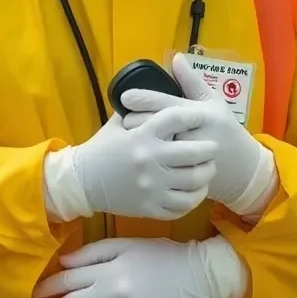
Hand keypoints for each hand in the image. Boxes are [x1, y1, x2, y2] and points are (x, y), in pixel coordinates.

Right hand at [44, 109, 216, 220]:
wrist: (83, 181)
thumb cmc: (103, 148)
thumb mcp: (118, 123)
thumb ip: (140, 110)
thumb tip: (159, 90)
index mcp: (142, 135)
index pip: (176, 118)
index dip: (193, 115)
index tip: (202, 116)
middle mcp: (149, 160)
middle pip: (193, 153)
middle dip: (209, 149)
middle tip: (213, 147)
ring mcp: (151, 186)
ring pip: (193, 182)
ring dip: (206, 174)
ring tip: (209, 168)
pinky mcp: (150, 207)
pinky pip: (182, 205)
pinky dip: (195, 198)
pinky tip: (197, 190)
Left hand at [121, 53, 272, 212]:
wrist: (242, 169)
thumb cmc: (224, 129)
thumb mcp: (213, 102)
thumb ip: (192, 81)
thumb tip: (176, 57)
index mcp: (198, 114)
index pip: (164, 103)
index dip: (141, 99)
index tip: (125, 97)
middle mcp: (190, 136)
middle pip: (153, 126)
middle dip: (133, 122)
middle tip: (123, 119)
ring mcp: (186, 160)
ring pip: (153, 147)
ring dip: (136, 141)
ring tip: (126, 136)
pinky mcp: (183, 177)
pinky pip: (159, 168)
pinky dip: (147, 160)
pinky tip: (138, 155)